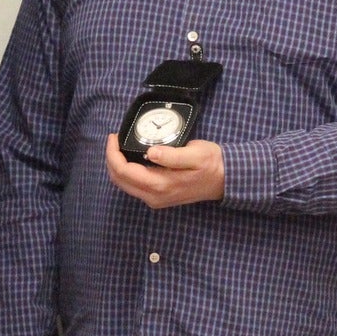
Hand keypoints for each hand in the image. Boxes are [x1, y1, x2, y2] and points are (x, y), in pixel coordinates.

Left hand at [104, 133, 224, 208]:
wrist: (224, 180)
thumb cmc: (211, 163)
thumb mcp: (195, 154)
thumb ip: (172, 155)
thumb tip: (151, 152)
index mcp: (160, 185)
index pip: (124, 171)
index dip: (113, 153)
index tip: (114, 136)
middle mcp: (154, 196)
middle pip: (119, 180)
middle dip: (111, 159)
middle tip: (114, 139)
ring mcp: (155, 199)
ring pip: (124, 185)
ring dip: (117, 166)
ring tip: (120, 146)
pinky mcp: (158, 198)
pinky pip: (133, 186)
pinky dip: (126, 172)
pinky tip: (131, 157)